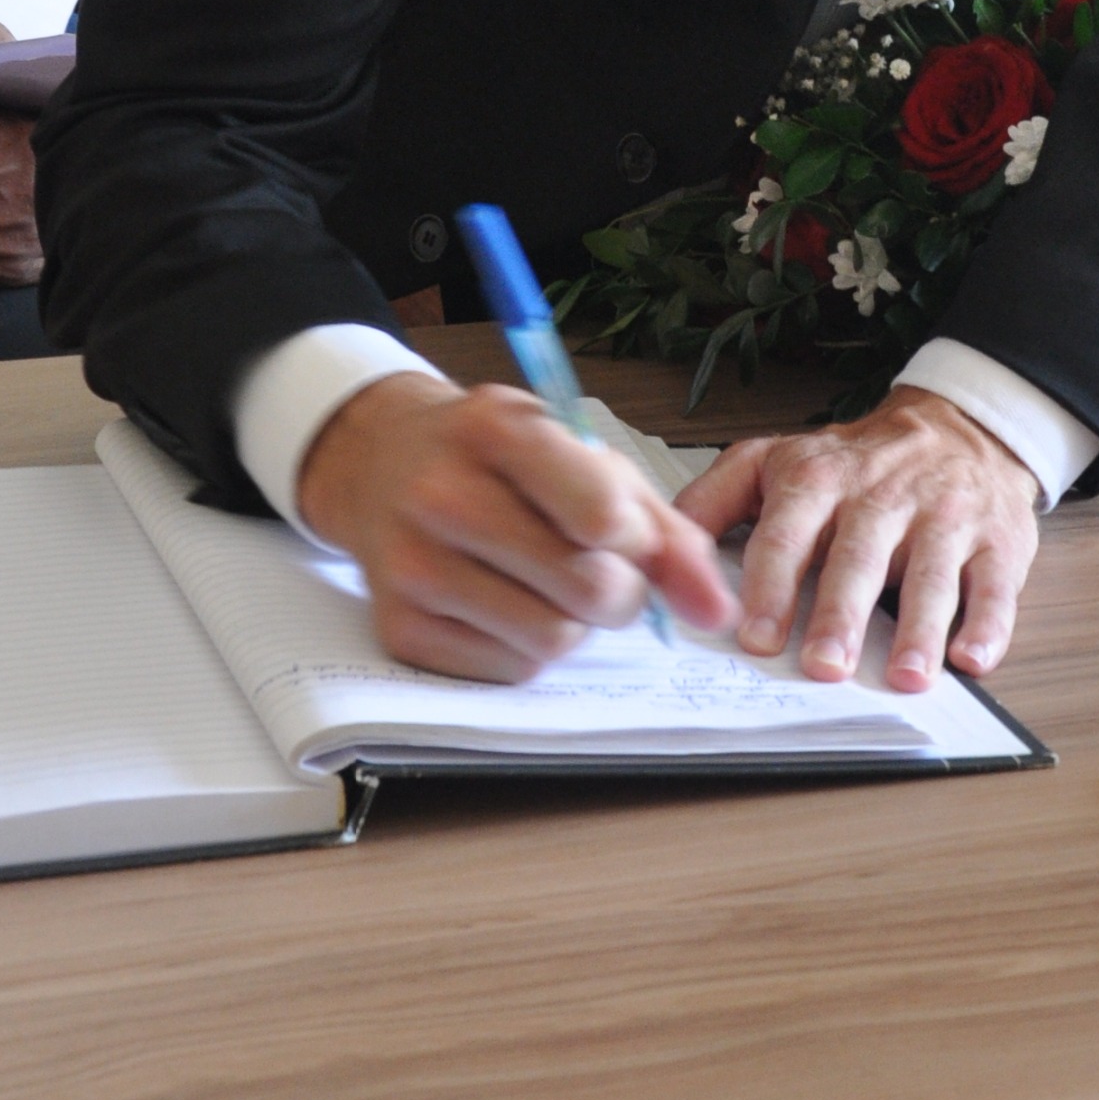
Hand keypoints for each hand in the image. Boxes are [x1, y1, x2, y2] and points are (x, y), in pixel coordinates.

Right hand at [297, 373, 732, 683]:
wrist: (382, 465)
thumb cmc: (498, 462)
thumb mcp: (581, 458)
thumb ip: (662, 528)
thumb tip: (715, 609)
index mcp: (497, 430)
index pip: (601, 515)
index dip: (636, 542)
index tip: (625, 535)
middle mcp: (443, 494)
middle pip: (588, 589)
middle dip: (619, 592)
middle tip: (598, 570)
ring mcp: (413, 564)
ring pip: (552, 639)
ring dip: (573, 625)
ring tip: (546, 585)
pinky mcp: (400, 626)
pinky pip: (509, 669)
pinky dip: (525, 649)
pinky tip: (503, 605)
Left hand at [682, 385, 1039, 689]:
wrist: (958, 427)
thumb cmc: (855, 463)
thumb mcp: (774, 460)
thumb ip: (713, 501)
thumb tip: (659, 549)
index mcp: (818, 479)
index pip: (787, 532)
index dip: (770, 584)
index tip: (755, 635)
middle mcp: (882, 497)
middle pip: (858, 556)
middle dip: (840, 613)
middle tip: (824, 666)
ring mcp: (944, 517)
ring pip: (930, 574)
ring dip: (918, 628)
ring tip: (905, 676)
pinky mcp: (996, 540)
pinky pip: (995, 584)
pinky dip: (989, 623)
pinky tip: (973, 659)